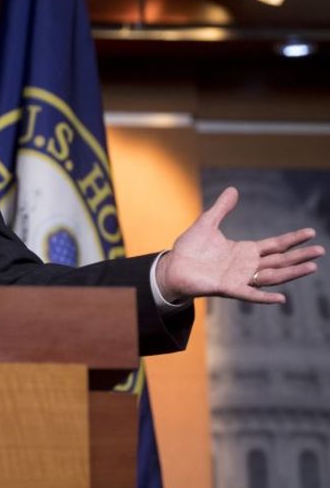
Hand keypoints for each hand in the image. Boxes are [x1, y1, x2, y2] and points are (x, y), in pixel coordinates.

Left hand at [158, 187, 322, 303]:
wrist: (172, 266)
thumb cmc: (189, 248)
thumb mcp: (207, 223)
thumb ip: (221, 208)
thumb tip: (233, 189)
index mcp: (245, 251)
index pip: (275, 245)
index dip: (292, 239)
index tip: (310, 233)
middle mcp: (246, 266)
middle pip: (279, 261)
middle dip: (299, 256)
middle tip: (319, 250)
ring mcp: (239, 278)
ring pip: (271, 277)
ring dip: (291, 273)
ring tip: (311, 267)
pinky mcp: (228, 288)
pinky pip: (250, 294)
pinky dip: (264, 297)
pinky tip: (281, 298)